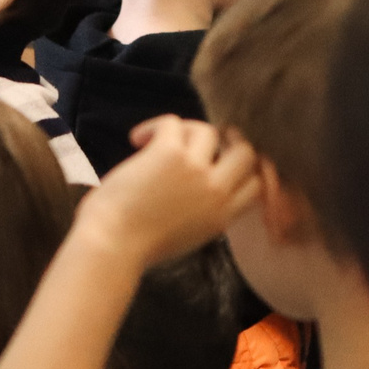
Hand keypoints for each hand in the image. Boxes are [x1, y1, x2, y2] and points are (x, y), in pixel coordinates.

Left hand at [76, 115, 260, 269]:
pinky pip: (172, 122)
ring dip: (186, 131)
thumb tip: (197, 186)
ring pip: (210, 131)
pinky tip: (136, 140)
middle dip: (226, 143)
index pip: (254, 184)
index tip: (217, 163)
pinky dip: (153, 126)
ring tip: (159, 142)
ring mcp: (196, 169)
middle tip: (200, 142)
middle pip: (245, 153)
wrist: (114, 245)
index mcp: (222, 216)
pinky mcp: (170, 152)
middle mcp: (217, 191)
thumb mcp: (188, 236)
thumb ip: (202, 213)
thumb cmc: (138, 247)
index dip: (239, 170)